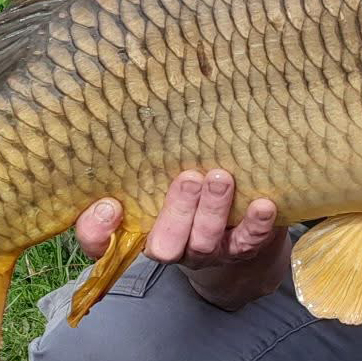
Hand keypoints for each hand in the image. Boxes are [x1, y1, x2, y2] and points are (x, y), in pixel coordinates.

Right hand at [75, 169, 289, 309]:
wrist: (237, 222)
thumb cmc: (188, 188)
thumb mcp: (160, 175)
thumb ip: (147, 158)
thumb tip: (140, 108)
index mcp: (137, 227)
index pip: (100, 242)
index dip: (97, 231)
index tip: (111, 206)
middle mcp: (169, 246)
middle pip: (163, 246)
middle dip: (176, 213)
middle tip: (189, 178)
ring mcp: (205, 252)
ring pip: (204, 243)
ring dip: (213, 210)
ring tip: (222, 178)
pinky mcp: (240, 250)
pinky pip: (247, 243)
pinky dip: (256, 225)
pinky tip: (263, 204)